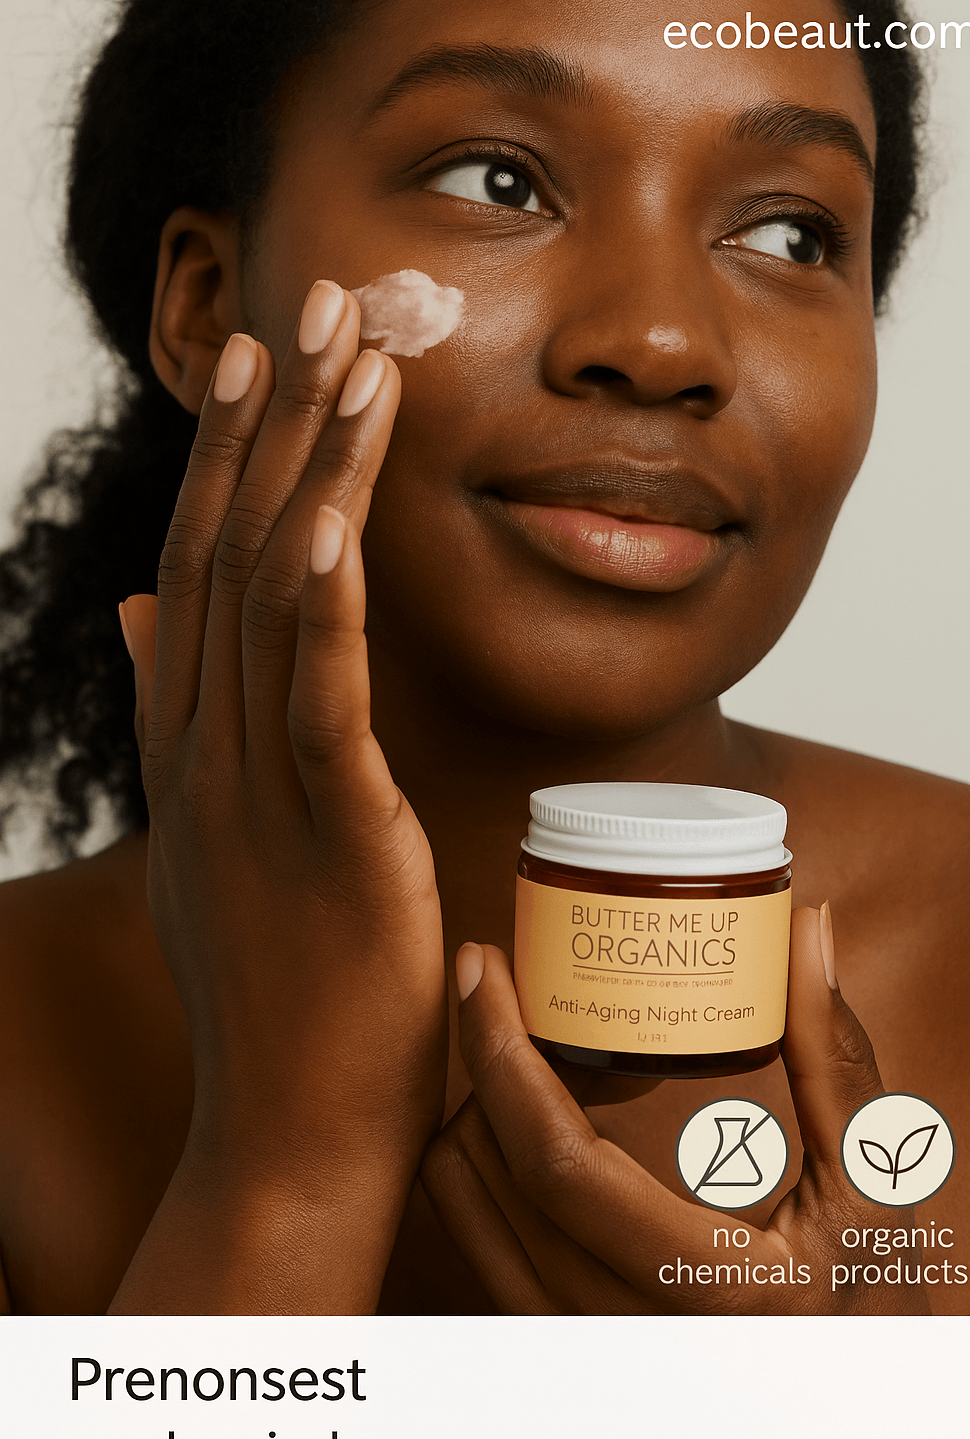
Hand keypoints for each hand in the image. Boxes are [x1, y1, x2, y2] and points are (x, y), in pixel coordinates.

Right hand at [115, 281, 446, 1311]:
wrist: (285, 1134)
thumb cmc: (272, 989)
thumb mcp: (213, 839)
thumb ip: (182, 719)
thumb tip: (146, 615)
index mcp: (192, 747)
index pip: (200, 569)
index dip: (227, 455)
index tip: (259, 356)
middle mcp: (208, 750)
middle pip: (231, 553)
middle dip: (271, 424)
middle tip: (314, 304)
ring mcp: (257, 791)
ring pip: (274, 602)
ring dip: (311, 475)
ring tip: (354, 364)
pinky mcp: (326, 835)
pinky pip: (318, 700)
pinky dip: (322, 604)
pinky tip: (331, 520)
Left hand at [422, 907, 930, 1314]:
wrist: (845, 1403)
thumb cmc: (865, 1303)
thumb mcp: (872, 1186)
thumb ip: (834, 1058)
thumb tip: (803, 930)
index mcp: (704, 1286)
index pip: (558, 1163)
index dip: (503, 1053)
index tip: (484, 966)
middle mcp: (618, 1329)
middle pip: (488, 1172)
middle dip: (482, 1057)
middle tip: (504, 981)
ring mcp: (574, 1341)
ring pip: (463, 1205)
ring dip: (480, 1107)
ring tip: (538, 1048)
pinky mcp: (549, 1337)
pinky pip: (471, 1236)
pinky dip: (485, 1159)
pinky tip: (543, 1116)